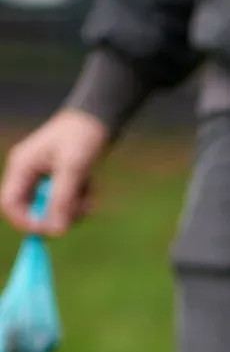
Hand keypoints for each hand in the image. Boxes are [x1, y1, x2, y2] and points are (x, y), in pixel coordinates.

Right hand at [1, 108, 110, 235]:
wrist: (97, 119)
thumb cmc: (81, 137)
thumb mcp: (73, 168)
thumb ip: (62, 199)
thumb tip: (56, 232)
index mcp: (21, 167)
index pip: (10, 204)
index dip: (25, 222)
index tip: (50, 231)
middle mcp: (28, 175)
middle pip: (32, 212)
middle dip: (57, 216)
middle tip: (79, 209)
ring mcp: (43, 180)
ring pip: (53, 211)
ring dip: (73, 209)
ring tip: (88, 192)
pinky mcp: (58, 183)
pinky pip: (66, 205)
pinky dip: (80, 202)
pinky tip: (90, 186)